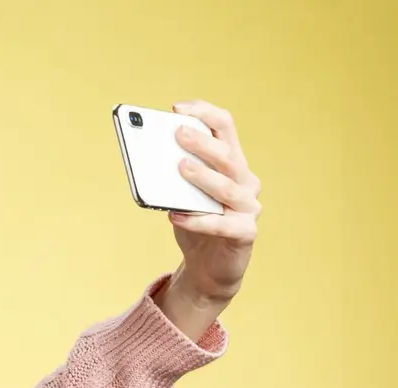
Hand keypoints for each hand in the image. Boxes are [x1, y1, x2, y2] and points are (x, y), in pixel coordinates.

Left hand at [160, 99, 260, 326]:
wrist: (207, 268)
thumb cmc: (194, 222)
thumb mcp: (181, 194)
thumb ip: (173, 176)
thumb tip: (149, 156)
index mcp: (232, 162)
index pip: (225, 127)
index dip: (204, 113)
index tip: (177, 109)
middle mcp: (246, 181)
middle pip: (228, 155)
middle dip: (202, 143)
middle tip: (178, 133)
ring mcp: (249, 208)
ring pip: (228, 187)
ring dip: (203, 176)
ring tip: (180, 168)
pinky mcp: (245, 234)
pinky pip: (223, 225)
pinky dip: (199, 220)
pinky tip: (175, 216)